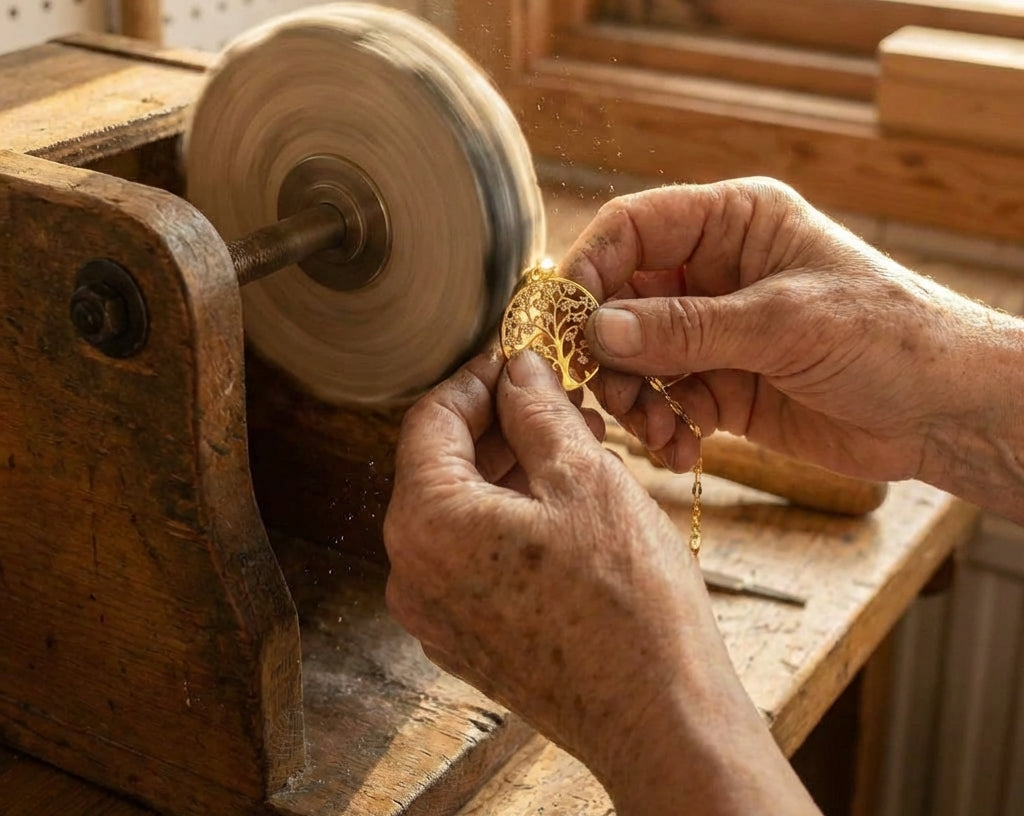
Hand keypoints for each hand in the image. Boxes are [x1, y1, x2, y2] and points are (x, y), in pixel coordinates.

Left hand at [385, 347, 817, 813]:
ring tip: (572, 441)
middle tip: (555, 395)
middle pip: (441, 464)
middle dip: (499, 421)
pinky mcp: (468, 638)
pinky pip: (474, 553)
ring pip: (461, 509)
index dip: (477, 378)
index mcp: (427, 523)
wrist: (661, 720)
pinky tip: (563, 498)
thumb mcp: (585, 477)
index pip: (431, 419)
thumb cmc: (628, 603)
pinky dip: (509, 514)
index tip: (516, 357)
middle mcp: (413, 572)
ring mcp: (437, 612)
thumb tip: (517, 370)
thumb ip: (538, 411)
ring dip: (509, 466)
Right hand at [561, 178, 1023, 498]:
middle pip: (621, 298)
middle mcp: (714, 272)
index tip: (569, 322)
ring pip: (635, 357)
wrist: (949, 412)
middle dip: (609, 350)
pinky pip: (664, 401)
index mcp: (733, 224)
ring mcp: (715, 331)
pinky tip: (681, 450)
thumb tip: (599, 331)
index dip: (591, 268)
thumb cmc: (891, 336)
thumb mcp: (786, 322)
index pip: (633, 228)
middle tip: (612, 395)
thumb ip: (688, 329)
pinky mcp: (722, 384)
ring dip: (632, 398)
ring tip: (657, 433)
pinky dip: (660, 428)